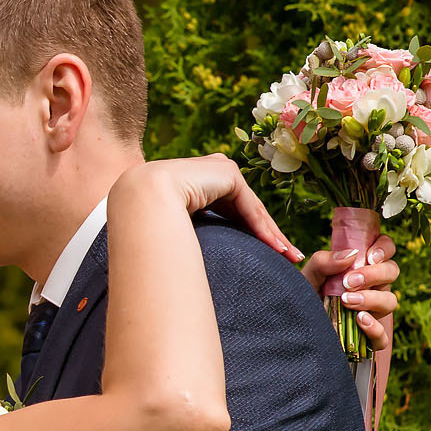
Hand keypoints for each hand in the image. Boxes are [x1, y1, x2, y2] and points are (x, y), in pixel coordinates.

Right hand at [123, 155, 302, 264]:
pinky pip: (250, 206)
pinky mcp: (227, 172)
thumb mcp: (177, 225)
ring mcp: (220, 168)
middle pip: (248, 209)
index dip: (251, 233)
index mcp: (198, 184)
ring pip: (252, 209)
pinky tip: (275, 247)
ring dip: (272, 234)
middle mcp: (211, 171)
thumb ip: (189, 230)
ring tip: (289, 255)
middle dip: (269, 235)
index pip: (233, 210)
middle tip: (290, 256)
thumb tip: (187, 261)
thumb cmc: (147, 218)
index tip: (268, 255)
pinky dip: (263, 229)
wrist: (140, 199)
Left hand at [300, 233, 401, 352]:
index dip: (384, 249)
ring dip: (372, 299)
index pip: (385, 250)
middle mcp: (372, 287)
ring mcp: (373, 312)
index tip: (369, 256)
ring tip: (347, 301)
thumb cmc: (304, 298)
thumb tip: (351, 254)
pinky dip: (375, 328)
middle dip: (374, 274)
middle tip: (349, 282)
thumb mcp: (308, 277)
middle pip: (392, 272)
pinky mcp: (368, 339)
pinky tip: (360, 320)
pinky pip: (383, 337)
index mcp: (361, 268)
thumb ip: (323, 262)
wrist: (292, 329)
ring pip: (391, 301)